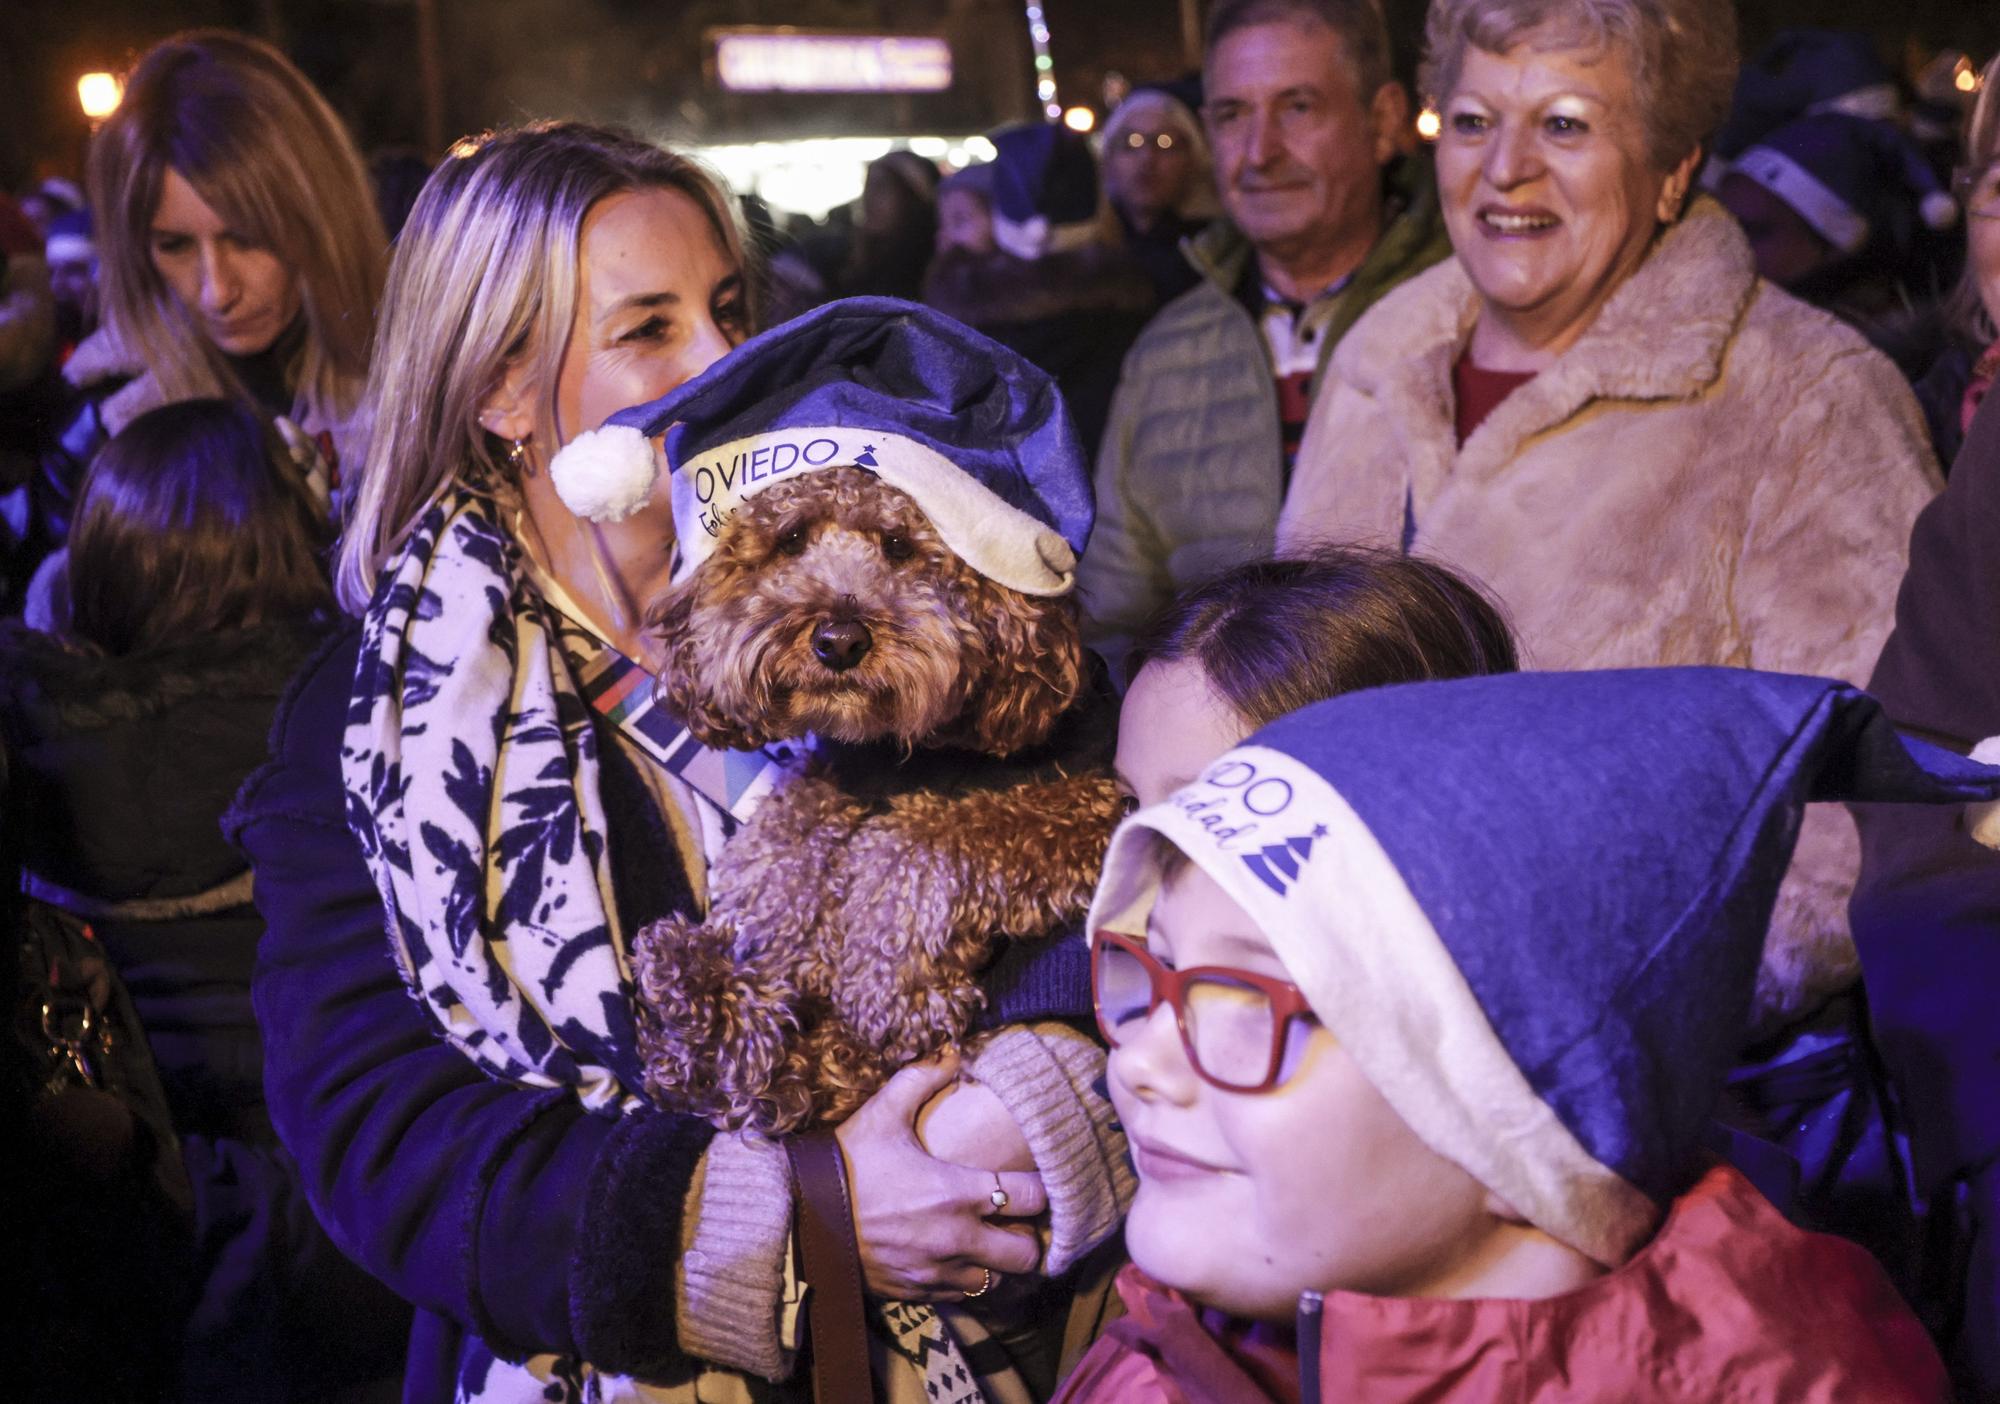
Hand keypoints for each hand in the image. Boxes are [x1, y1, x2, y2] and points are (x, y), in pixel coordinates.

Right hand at [836, 1053, 1047, 1299]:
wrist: (800, 1219)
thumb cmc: (845, 1165)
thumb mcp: (882, 1114)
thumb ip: (921, 1079)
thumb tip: (953, 1051)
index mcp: (956, 1193)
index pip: (1031, 1197)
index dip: (1041, 1187)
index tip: (1035, 1178)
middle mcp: (955, 1239)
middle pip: (1027, 1253)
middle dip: (1029, 1235)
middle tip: (1018, 1218)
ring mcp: (936, 1272)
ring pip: (998, 1281)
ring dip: (1000, 1262)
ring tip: (992, 1240)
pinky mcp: (917, 1293)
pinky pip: (963, 1296)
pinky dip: (969, 1279)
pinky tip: (958, 1257)